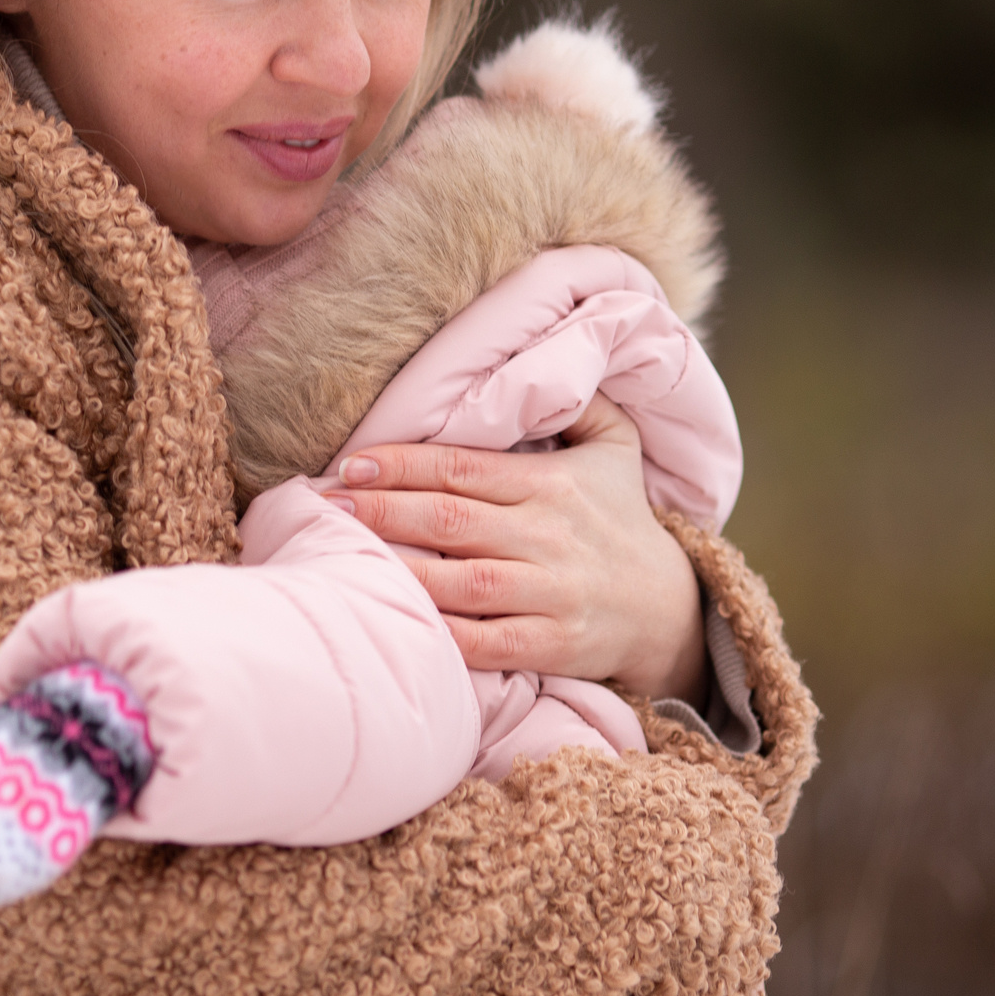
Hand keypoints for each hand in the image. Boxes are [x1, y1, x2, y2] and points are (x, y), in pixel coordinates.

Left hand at [325, 397, 709, 703]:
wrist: (670, 609)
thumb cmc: (622, 519)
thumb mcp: (616, 446)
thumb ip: (577, 400)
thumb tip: (544, 351)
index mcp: (552, 484)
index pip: (463, 468)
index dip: (402, 464)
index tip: (350, 464)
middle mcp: (549, 536)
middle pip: (450, 520)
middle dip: (382, 510)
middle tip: (324, 504)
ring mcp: (551, 594)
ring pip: (462, 581)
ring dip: (398, 569)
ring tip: (342, 558)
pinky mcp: (552, 645)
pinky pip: (487, 642)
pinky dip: (441, 636)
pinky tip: (398, 624)